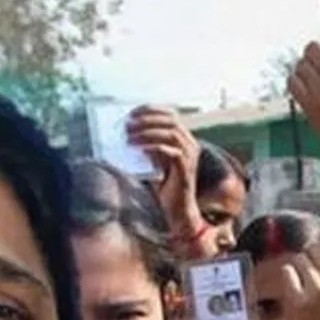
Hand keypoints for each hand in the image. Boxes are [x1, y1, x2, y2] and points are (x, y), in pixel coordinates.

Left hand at [126, 105, 202, 238]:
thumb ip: (148, 146)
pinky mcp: (186, 168)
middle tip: (128, 124)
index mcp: (185, 140)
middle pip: (171, 121)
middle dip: (147, 119)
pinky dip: (152, 146)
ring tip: (129, 136)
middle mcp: (191, 145)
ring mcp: (190, 156)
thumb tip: (129, 132)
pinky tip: (139, 148)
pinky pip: (170, 150)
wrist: (178, 210)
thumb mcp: (154, 160)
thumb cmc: (165, 186)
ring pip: (170, 133)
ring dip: (147, 131)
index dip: (151, 110)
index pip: (170, 115)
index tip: (132, 112)